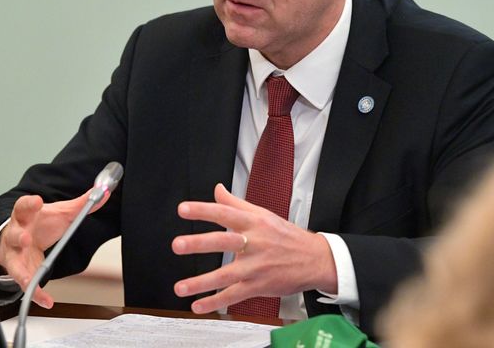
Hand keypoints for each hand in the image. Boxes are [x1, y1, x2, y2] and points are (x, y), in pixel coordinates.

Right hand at [0, 189, 110, 308]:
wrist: (21, 238)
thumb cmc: (40, 222)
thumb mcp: (60, 212)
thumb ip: (81, 204)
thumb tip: (103, 193)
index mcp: (25, 215)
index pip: (24, 206)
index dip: (29, 204)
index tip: (36, 201)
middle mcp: (16, 233)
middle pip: (14, 234)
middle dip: (19, 236)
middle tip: (26, 239)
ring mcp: (15, 254)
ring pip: (13, 262)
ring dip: (19, 270)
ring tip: (27, 277)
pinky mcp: (18, 271)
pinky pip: (25, 284)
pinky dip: (36, 294)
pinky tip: (47, 300)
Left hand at [171, 184, 336, 313]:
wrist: (316, 259)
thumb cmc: (287, 236)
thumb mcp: (263, 214)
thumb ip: (235, 203)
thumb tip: (217, 189)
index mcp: (253, 223)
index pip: (225, 213)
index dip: (203, 210)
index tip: (183, 209)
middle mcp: (254, 243)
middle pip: (224, 242)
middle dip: (199, 243)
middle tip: (178, 245)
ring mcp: (256, 266)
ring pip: (226, 274)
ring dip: (201, 282)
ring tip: (180, 287)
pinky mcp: (259, 285)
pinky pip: (235, 295)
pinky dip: (216, 302)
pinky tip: (198, 305)